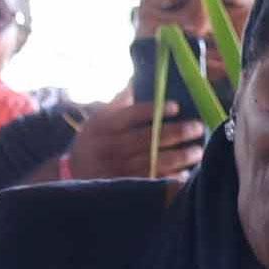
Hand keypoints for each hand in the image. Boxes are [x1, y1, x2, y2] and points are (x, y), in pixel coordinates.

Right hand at [66, 96, 205, 182]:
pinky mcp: (123, 188)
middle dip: (175, 133)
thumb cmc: (92, 142)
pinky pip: (150, 183)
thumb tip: (139, 80)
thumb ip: (119, 102)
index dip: (154, 111)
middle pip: (146, 139)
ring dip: (178, 157)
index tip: (176, 107)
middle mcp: (109, 148)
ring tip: (196, 150)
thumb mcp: (97, 119)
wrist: (72, 175)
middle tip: (196, 127)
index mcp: (103, 127)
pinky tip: (184, 173)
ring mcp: (116, 170)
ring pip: (152, 162)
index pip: (131, 115)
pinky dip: (169, 178)